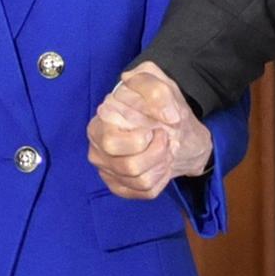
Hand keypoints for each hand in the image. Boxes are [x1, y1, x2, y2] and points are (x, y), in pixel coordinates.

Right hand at [88, 62, 209, 199]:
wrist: (175, 127)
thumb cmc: (160, 105)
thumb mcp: (159, 83)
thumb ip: (156, 89)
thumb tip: (166, 115)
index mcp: (98, 126)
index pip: (111, 143)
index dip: (139, 140)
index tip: (155, 129)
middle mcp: (99, 152)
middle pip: (127, 167)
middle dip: (155, 154)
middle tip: (164, 139)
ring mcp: (109, 172)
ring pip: (140, 181)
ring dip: (161, 165)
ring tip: (165, 150)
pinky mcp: (122, 187)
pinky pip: (145, 192)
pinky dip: (161, 179)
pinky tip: (161, 164)